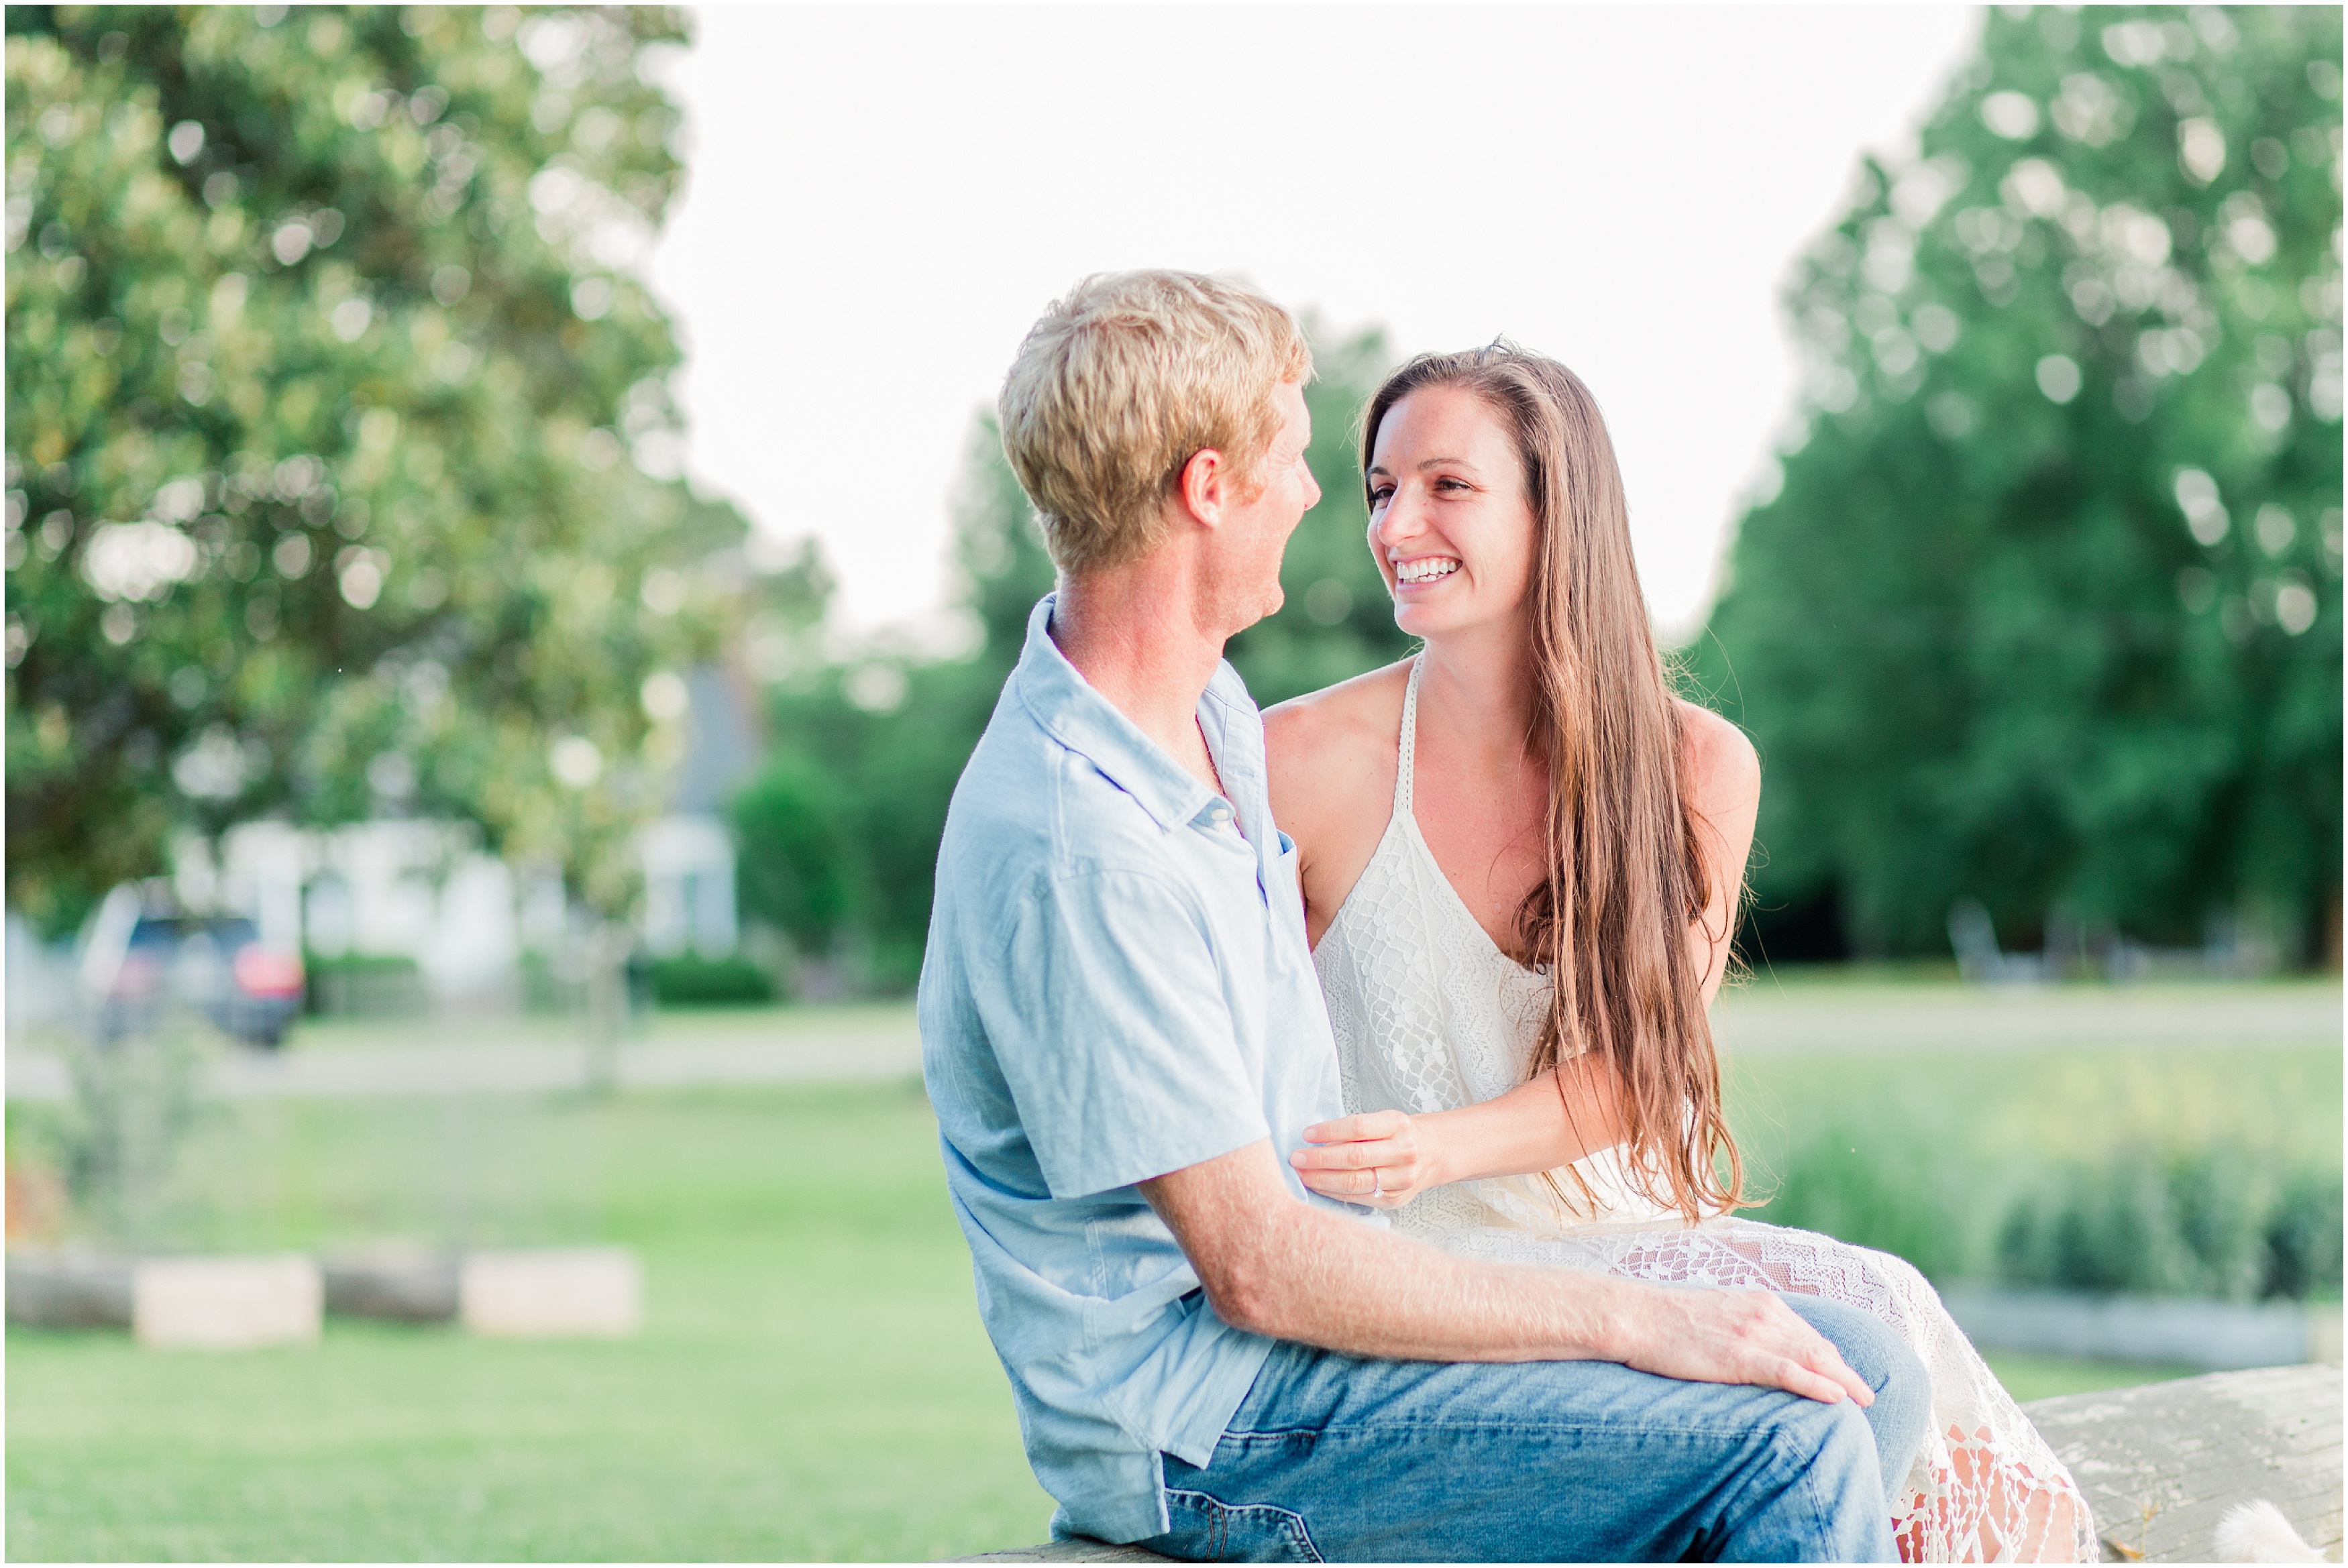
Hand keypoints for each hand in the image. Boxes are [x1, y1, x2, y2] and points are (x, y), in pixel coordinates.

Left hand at [1289, 1110, 1443, 1208]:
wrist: (1432, 1153)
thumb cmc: (1397, 1134)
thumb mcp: (1383, 1121)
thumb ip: (1355, 1130)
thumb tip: (1315, 1142)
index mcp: (1398, 1125)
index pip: (1359, 1127)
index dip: (1330, 1131)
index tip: (1306, 1134)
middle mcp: (1403, 1152)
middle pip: (1355, 1157)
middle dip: (1320, 1159)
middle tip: (1295, 1158)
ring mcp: (1401, 1179)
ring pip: (1355, 1182)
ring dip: (1322, 1179)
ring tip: (1301, 1174)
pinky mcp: (1394, 1200)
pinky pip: (1358, 1198)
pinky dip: (1333, 1193)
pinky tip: (1318, 1187)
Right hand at [1606, 1281, 1873, 1406]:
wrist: (1636, 1316)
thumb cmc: (1668, 1320)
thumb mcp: (1716, 1314)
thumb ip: (1744, 1326)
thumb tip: (1759, 1347)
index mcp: (1760, 1303)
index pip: (1807, 1334)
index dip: (1831, 1358)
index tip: (1845, 1376)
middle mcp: (1764, 1314)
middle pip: (1818, 1346)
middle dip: (1845, 1371)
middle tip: (1868, 1395)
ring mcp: (1752, 1334)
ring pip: (1811, 1359)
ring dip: (1843, 1380)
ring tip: (1864, 1400)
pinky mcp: (1738, 1356)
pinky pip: (1787, 1372)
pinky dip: (1816, 1384)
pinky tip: (1836, 1397)